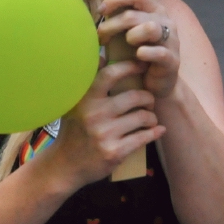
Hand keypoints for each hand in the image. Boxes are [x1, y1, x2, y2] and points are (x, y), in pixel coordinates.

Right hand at [49, 60, 163, 187]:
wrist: (65, 166)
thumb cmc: (75, 131)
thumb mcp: (76, 106)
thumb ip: (90, 85)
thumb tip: (102, 57)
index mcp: (85, 100)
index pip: (110, 75)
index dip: (129, 67)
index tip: (142, 66)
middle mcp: (94, 115)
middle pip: (135, 97)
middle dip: (147, 98)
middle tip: (148, 101)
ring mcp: (104, 134)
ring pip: (143, 117)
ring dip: (151, 118)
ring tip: (149, 119)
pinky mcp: (114, 152)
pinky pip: (144, 137)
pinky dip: (155, 132)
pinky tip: (158, 130)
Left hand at [97, 0, 179, 98]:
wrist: (157, 82)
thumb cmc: (138, 55)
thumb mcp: (128, 32)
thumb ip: (119, 20)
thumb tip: (96, 11)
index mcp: (154, 11)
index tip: (101, 11)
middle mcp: (165, 22)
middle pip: (134, 14)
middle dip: (112, 26)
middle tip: (101, 37)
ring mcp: (172, 40)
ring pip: (150, 28)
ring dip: (132, 36)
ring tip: (128, 45)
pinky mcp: (173, 60)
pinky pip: (159, 52)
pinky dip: (146, 53)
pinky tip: (138, 56)